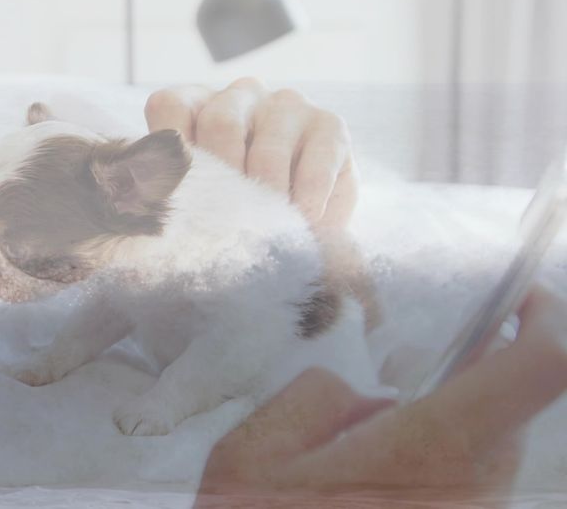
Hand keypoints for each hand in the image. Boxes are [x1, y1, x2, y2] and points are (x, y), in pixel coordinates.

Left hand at [145, 78, 356, 228]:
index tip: (176, 199)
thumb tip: (150, 211)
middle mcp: (239, 95)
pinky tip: (305, 223)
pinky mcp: (330, 125)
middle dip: (223, 183)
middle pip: (220, 124)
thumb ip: (176, 191)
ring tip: (267, 232)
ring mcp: (286, 105)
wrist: (305, 211)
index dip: (171, 154)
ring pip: (268, 150)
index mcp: (195, 104)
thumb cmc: (235, 203)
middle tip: (226, 224)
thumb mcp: (200, 193)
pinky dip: (309, 201)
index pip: (169, 106)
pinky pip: (318, 163)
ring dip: (266, 200)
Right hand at [196, 285, 566, 505]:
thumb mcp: (250, 452)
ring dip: (454, 430)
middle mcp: (472, 493)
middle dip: (475, 379)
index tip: (516, 298)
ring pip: (493, 458)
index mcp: (427, 452)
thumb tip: (367, 401)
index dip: (545, 319)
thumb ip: (313, 399)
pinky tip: (377, 481)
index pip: (537, 372)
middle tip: (404, 374)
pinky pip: (472, 493)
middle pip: (517, 414)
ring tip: (374, 441)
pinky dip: (442, 470)